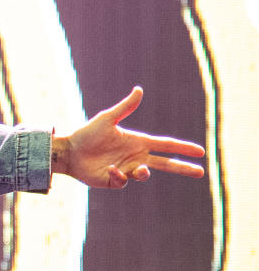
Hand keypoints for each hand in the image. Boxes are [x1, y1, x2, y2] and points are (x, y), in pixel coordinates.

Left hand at [52, 87, 204, 188]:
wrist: (69, 151)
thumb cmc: (87, 134)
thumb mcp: (107, 118)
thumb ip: (125, 107)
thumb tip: (139, 90)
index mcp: (138, 142)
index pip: (166, 145)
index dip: (183, 148)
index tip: (201, 151)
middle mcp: (135, 157)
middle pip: (165, 164)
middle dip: (183, 168)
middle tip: (201, 172)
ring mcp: (126, 170)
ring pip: (145, 175)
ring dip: (144, 172)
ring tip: (140, 168)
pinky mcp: (114, 180)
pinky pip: (124, 181)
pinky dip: (120, 175)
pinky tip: (110, 169)